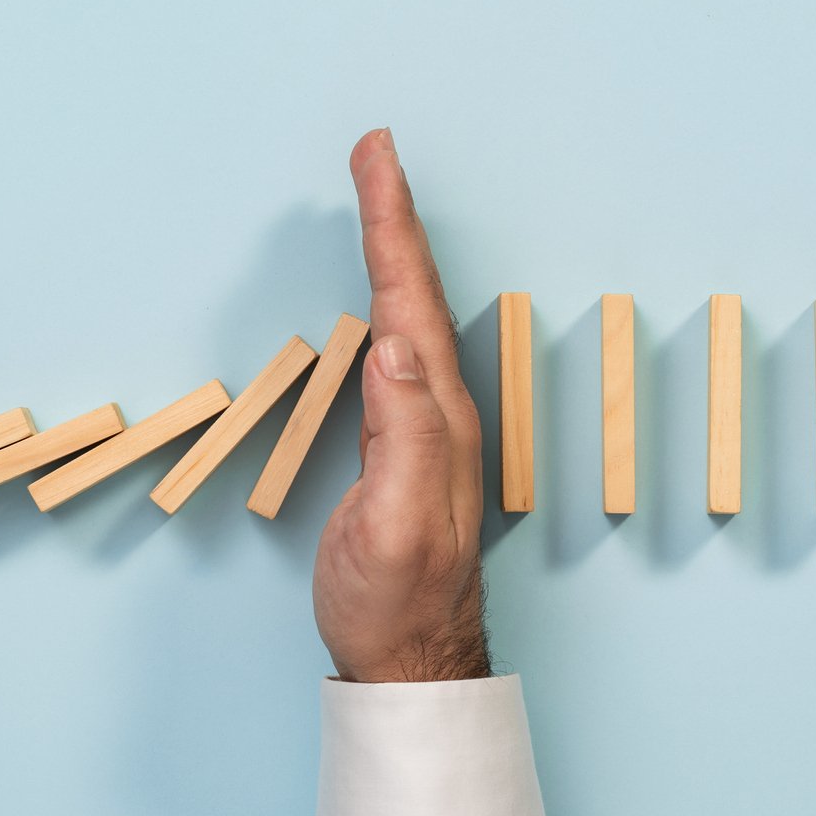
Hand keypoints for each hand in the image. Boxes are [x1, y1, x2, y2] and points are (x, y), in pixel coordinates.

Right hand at [314, 129, 490, 683]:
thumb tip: (393, 348)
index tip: (376, 161)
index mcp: (435, 417)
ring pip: (410, 313)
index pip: (409, 303)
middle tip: (375, 151)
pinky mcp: (406, 443)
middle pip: (416, 293)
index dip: (390, 228)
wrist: (409, 664)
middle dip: (394, 216)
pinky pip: (398, 346)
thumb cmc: (393, 603)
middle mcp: (440, 410)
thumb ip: (402, 436)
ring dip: (393, 248)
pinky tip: (381, 293)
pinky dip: (386, 299)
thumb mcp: (392, 525)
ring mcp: (426, 425)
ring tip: (378, 194)